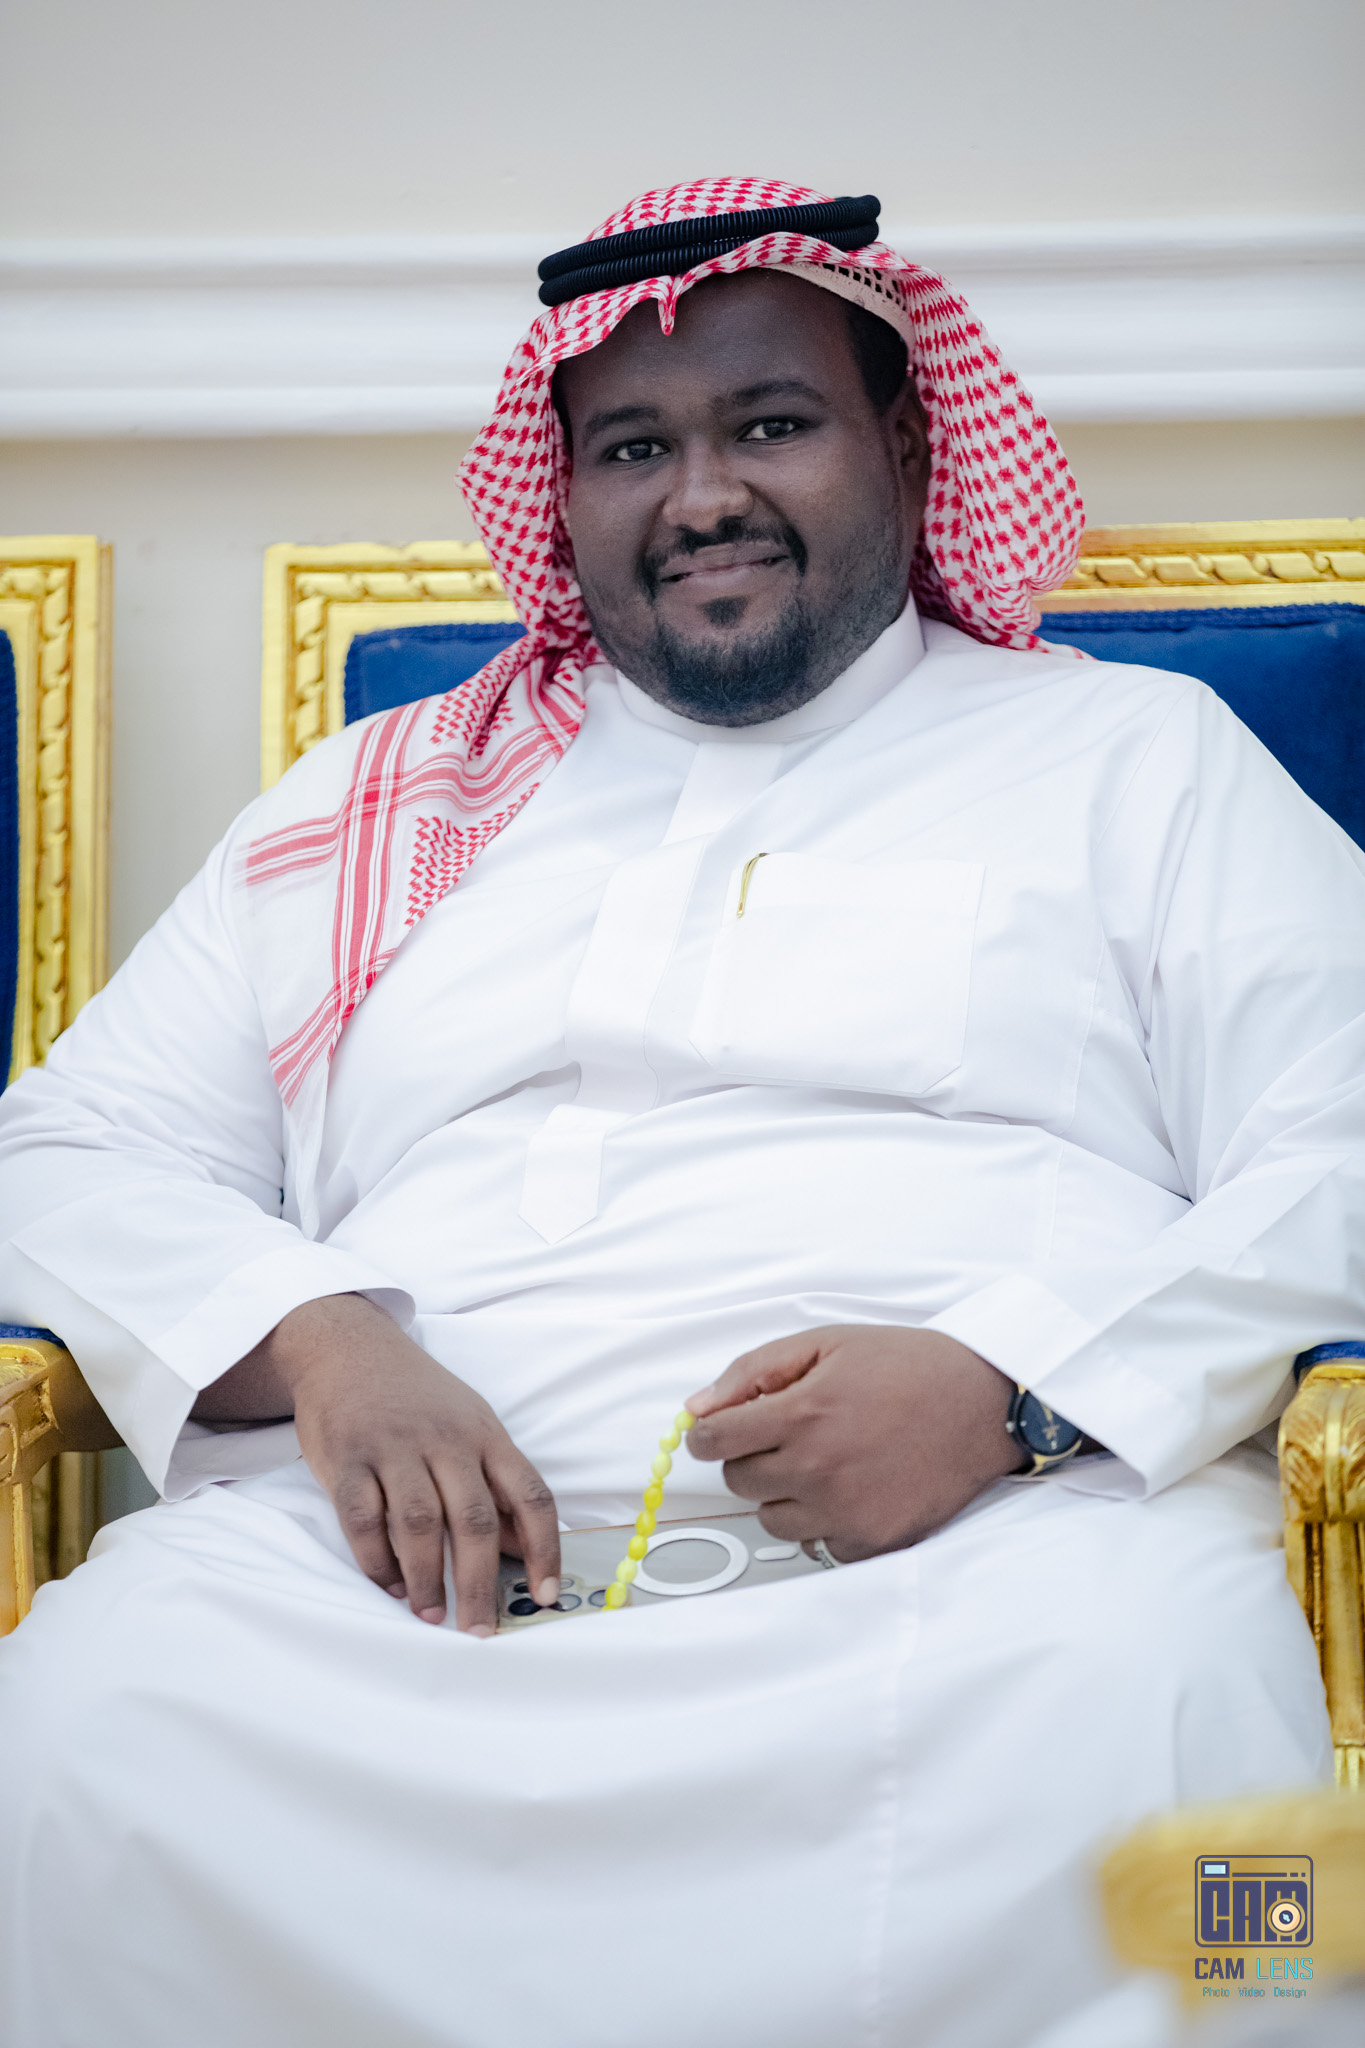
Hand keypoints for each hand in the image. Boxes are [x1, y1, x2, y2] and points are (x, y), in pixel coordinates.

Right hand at [195, 1294, 559, 1632]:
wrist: (349, 1348)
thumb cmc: (418, 1396)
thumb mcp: (471, 1423)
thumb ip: (495, 1483)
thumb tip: (523, 1549)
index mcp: (487, 1435)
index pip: (531, 1495)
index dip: (545, 1549)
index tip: (547, 1594)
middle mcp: (446, 1440)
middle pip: (474, 1520)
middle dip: (479, 1583)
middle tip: (479, 1630)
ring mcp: (394, 1447)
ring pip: (418, 1524)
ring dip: (426, 1578)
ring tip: (431, 1614)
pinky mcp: (347, 1458)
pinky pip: (363, 1518)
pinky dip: (376, 1560)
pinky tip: (389, 1583)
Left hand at [684, 1325, 1025, 1560]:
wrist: (981, 1402)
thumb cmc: (907, 1367)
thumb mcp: (826, 1344)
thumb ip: (754, 1371)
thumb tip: (700, 1406)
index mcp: (803, 1414)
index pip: (714, 1440)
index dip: (706, 1433)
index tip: (712, 1432)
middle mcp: (819, 1468)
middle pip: (737, 1481)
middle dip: (749, 1455)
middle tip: (786, 1434)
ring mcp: (846, 1510)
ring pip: (770, 1518)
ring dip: (782, 1492)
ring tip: (821, 1460)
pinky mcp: (873, 1540)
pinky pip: (816, 1544)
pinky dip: (821, 1521)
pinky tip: (846, 1487)